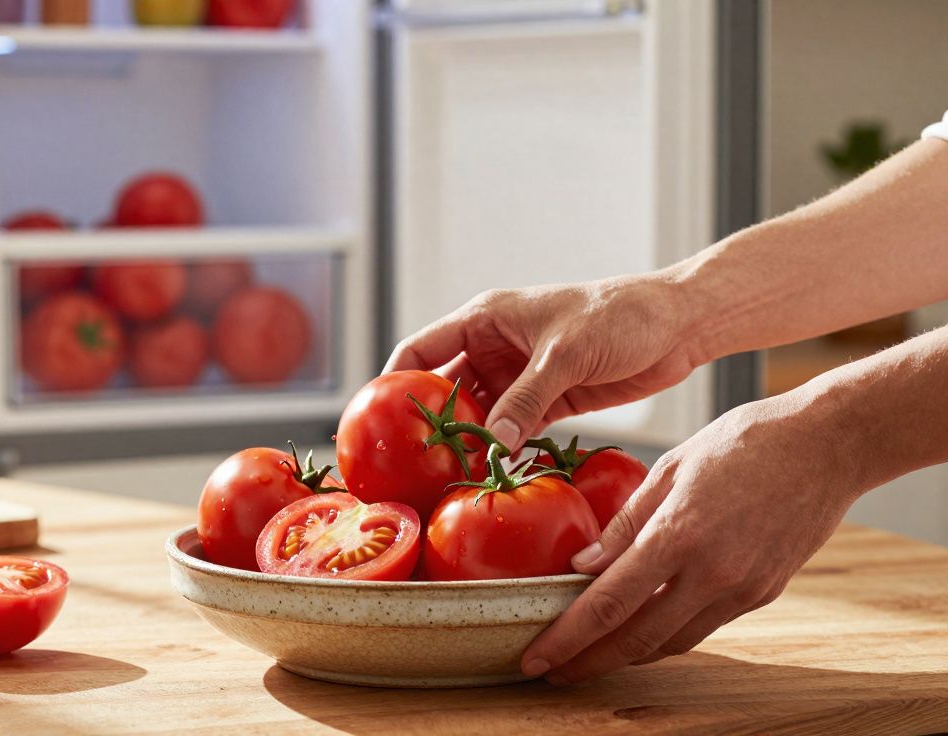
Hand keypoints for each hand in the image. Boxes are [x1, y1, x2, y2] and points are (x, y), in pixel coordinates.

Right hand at [384, 275, 704, 448]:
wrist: (677, 324)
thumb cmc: (619, 316)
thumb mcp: (565, 353)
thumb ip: (527, 398)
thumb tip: (493, 443)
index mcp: (485, 319)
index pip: (421, 350)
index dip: (393, 382)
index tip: (371, 419)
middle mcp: (494, 348)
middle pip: (443, 389)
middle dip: (426, 423)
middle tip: (406, 463)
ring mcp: (519, 378)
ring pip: (476, 416)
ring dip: (464, 444)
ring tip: (442, 479)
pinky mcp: (546, 404)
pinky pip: (510, 432)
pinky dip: (499, 452)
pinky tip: (488, 477)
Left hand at [518, 396, 860, 683]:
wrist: (827, 445)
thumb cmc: (744, 442)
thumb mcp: (671, 468)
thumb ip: (624, 522)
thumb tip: (582, 565)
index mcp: (678, 535)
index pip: (608, 603)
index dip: (567, 638)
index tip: (535, 658)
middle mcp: (711, 573)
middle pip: (636, 639)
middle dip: (587, 662)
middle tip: (550, 670)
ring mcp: (742, 589)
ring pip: (671, 642)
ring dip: (625, 656)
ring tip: (587, 656)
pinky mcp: (764, 593)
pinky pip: (703, 626)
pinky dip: (665, 635)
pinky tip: (640, 629)